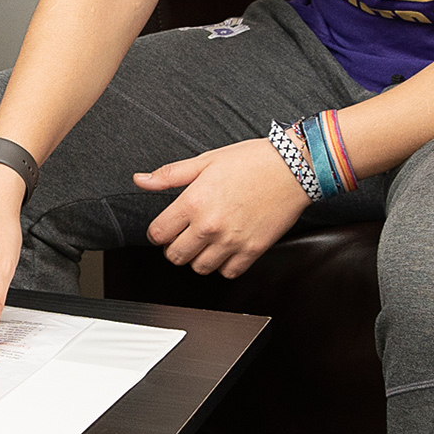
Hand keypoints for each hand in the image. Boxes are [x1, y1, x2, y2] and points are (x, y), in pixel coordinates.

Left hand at [132, 139, 309, 277]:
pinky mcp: (252, 251)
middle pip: (175, 256)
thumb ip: (169, 175)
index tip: (166, 228)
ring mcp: (231, 241)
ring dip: (198, 258)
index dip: (158, 232)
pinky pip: (227, 273)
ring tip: (205, 242)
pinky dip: (223, 265)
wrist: (293, 168)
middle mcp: (210, 226)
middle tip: (184, 236)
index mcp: (194, 202)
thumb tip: (140, 180)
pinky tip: (225, 248)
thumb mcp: (205, 161)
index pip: (158, 234)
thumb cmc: (251, 161)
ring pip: (199, 268)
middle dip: (174, 247)